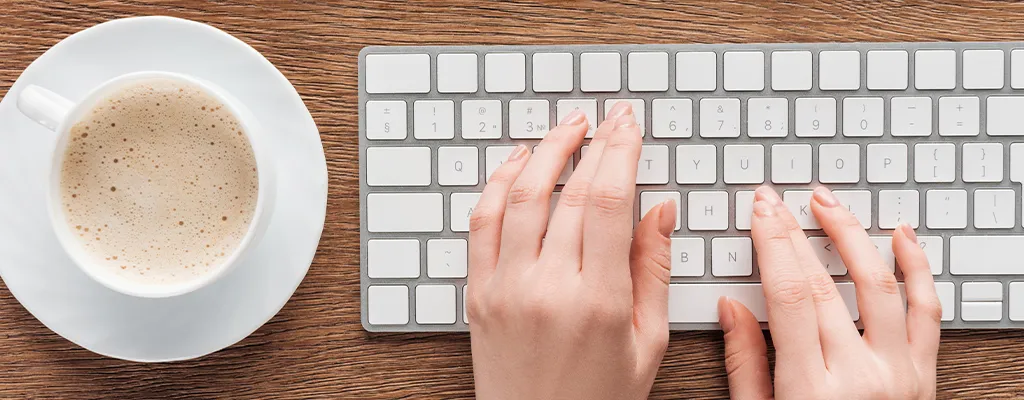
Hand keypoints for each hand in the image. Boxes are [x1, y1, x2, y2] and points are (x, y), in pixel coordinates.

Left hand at [467, 102, 674, 399]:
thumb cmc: (596, 398)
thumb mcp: (648, 344)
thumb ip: (653, 271)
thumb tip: (661, 209)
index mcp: (599, 302)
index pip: (610, 203)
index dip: (621, 152)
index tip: (629, 125)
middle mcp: (548, 288)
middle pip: (570, 192)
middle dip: (593, 142)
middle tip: (608, 116)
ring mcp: (506, 288)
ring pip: (522, 196)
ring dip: (545, 151)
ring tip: (567, 127)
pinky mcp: (478, 292)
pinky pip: (482, 222)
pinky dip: (498, 183)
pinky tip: (518, 163)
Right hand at [720, 186, 939, 398]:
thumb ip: (746, 365)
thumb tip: (731, 308)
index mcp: (812, 389)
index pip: (789, 295)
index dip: (772, 243)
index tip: (760, 210)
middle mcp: (862, 376)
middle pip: (825, 284)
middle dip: (795, 231)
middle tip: (776, 198)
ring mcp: (900, 374)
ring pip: (880, 284)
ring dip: (853, 234)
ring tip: (828, 203)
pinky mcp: (926, 375)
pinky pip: (929, 311)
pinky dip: (918, 268)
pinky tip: (901, 236)